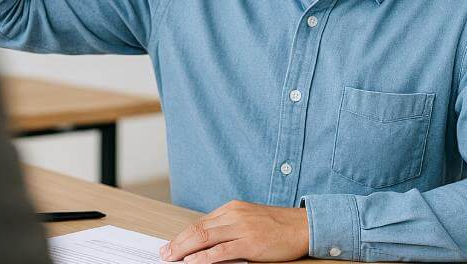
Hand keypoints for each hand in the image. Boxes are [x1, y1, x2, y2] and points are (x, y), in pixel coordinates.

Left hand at [159, 201, 308, 263]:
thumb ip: (230, 227)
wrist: (303, 226)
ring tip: (172, 258)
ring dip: (184, 249)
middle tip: (164, 253)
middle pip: (198, 229)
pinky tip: (192, 262)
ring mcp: (242, 228)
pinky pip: (221, 251)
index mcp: (232, 208)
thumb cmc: (278, 225)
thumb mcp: (250, 219)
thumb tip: (208, 242)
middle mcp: (234, 215)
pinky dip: (203, 257)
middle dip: (178, 242)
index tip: (171, 245)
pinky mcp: (250, 243)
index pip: (201, 222)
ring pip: (205, 238)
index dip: (183, 235)